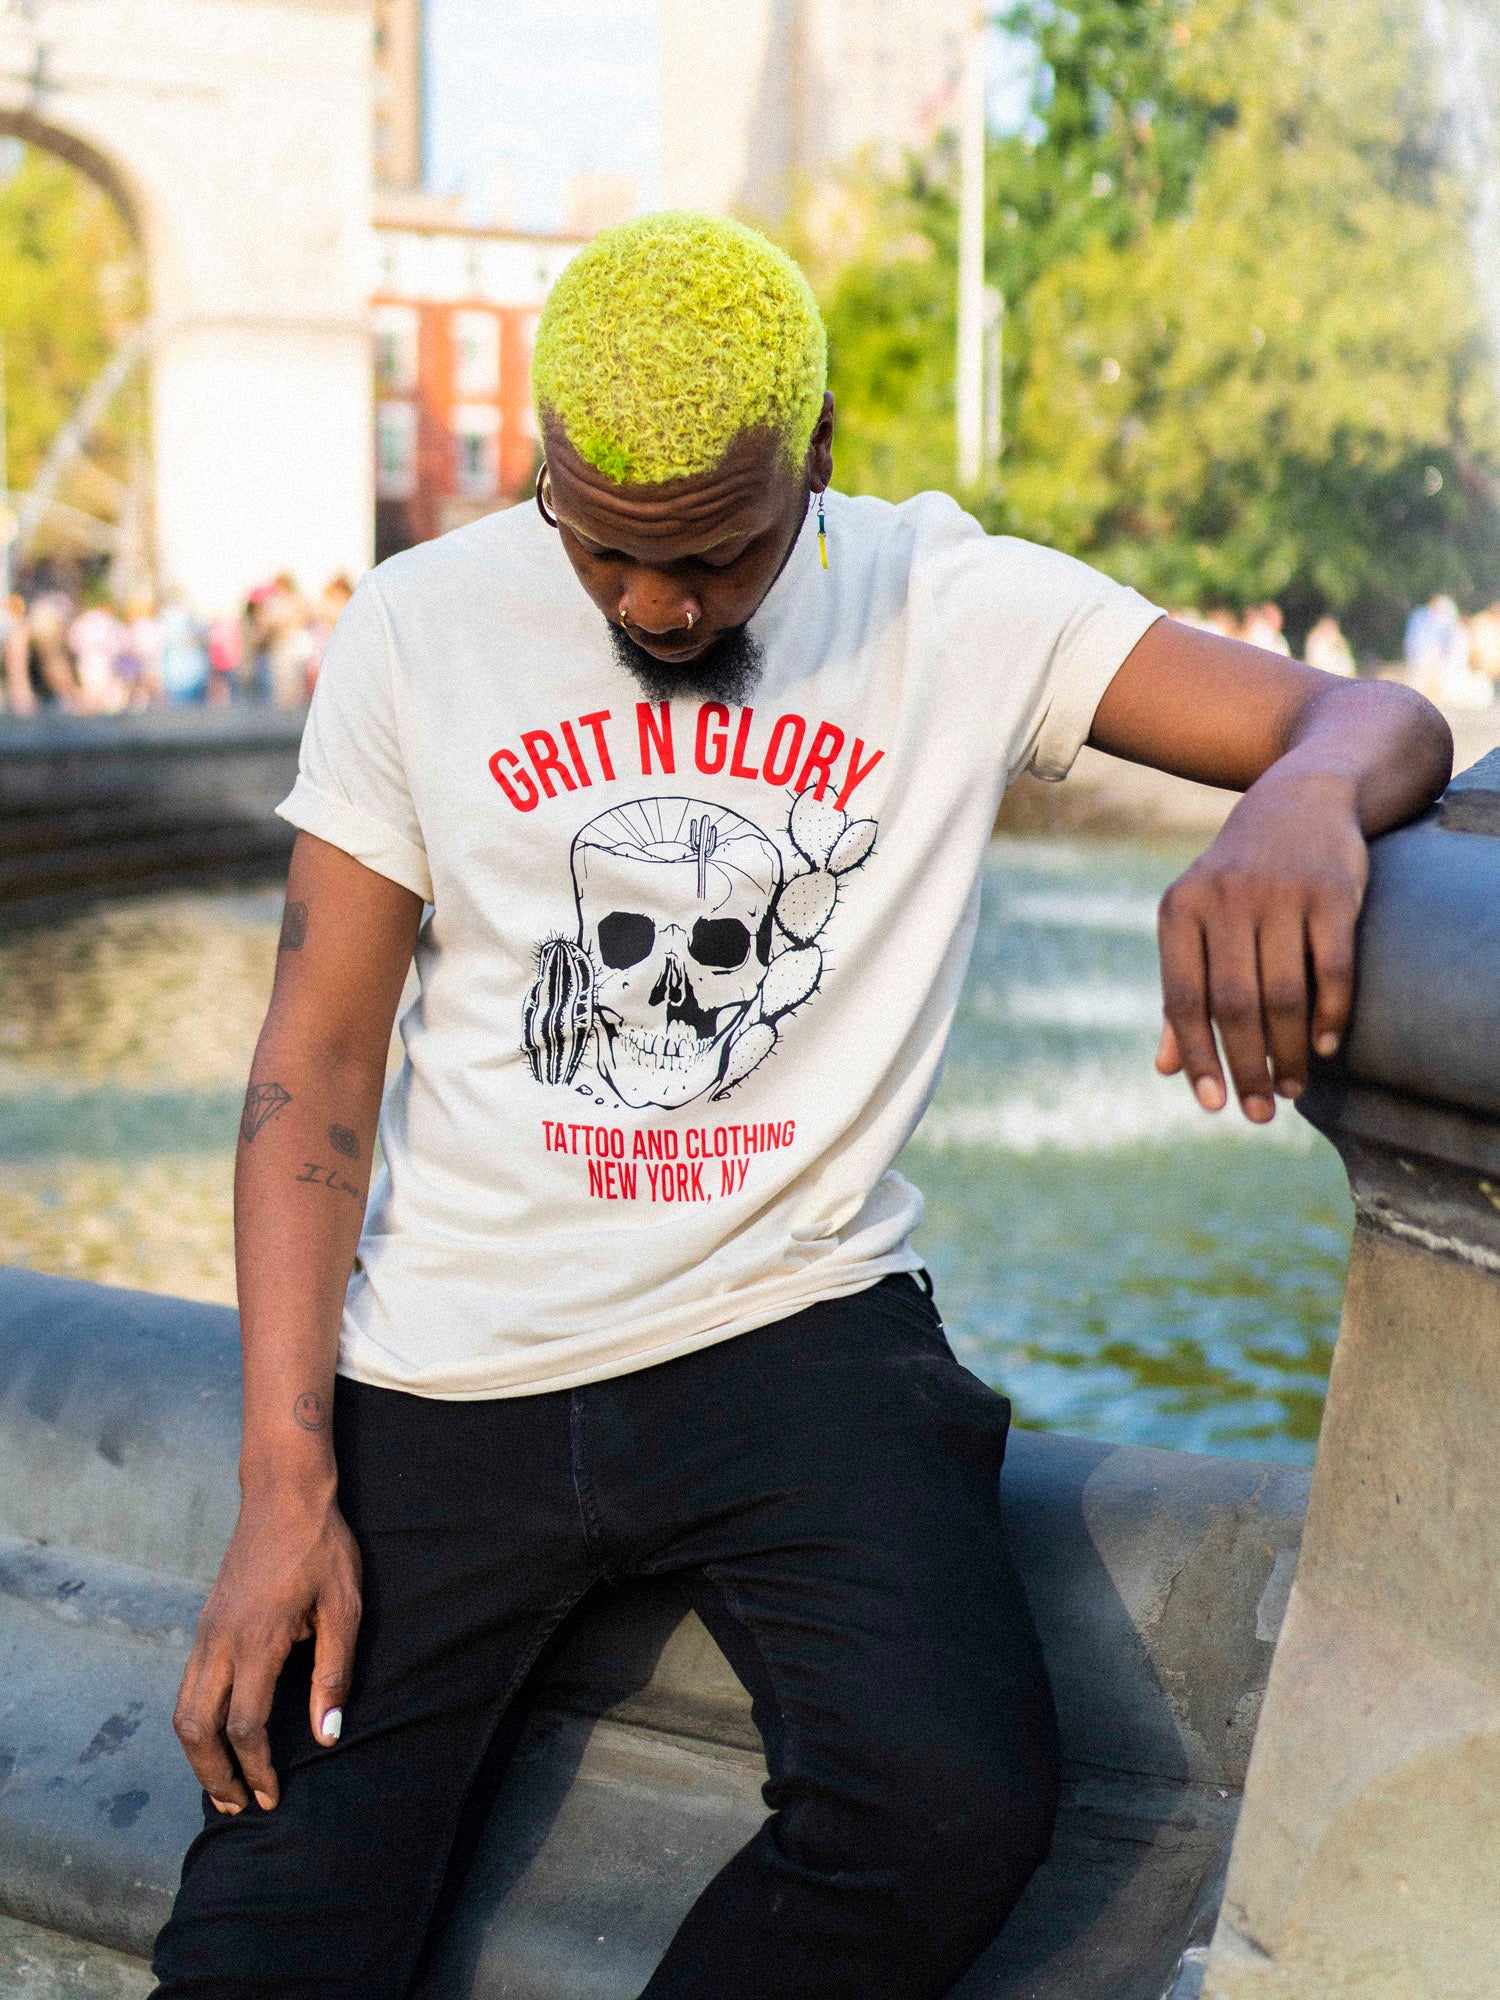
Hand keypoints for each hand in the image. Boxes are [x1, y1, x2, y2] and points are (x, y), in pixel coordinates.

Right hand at [173, 1481, 361, 1813]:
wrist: (283, 1494)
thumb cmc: (321, 1547)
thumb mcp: (345, 1607)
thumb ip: (333, 1673)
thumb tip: (327, 1735)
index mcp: (258, 1640)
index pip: (244, 1725)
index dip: (256, 1769)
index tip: (271, 1796)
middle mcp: (221, 1641)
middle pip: (197, 1728)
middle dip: (212, 1776)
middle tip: (237, 1806)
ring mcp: (206, 1631)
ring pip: (183, 1709)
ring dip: (198, 1754)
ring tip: (224, 1785)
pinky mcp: (204, 1623)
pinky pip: (188, 1686)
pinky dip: (196, 1722)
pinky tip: (218, 1734)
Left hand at [1154, 768, 1366, 1120]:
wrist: (1301, 799)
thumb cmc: (1239, 879)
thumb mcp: (1196, 921)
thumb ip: (1181, 991)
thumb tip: (1166, 1068)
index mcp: (1180, 909)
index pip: (1182, 999)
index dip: (1197, 1056)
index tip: (1213, 1104)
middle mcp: (1226, 899)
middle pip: (1235, 1005)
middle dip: (1247, 1066)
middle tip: (1261, 1111)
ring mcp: (1281, 894)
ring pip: (1284, 995)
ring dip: (1290, 1052)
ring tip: (1293, 1087)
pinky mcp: (1333, 892)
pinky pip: (1333, 970)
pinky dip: (1331, 1016)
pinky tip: (1326, 1047)